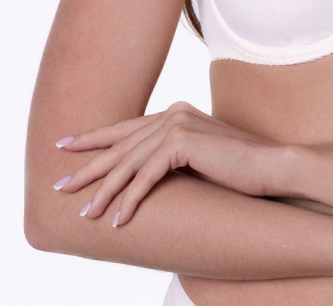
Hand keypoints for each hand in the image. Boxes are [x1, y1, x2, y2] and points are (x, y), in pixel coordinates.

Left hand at [53, 101, 282, 225]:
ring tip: (86, 214)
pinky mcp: (185, 143)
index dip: (94, 139)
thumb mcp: (200, 158)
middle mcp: (173, 113)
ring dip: (106, 191)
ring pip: (130, 162)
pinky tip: (118, 219)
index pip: (126, 128)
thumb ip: (174, 157)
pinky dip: (131, 199)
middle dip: (88, 167)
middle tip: (59, 185)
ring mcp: (179, 124)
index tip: (65, 147)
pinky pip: (148, 176)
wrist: (273, 166)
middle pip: (121, 144)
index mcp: (175, 113)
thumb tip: (146, 173)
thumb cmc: (240, 169)